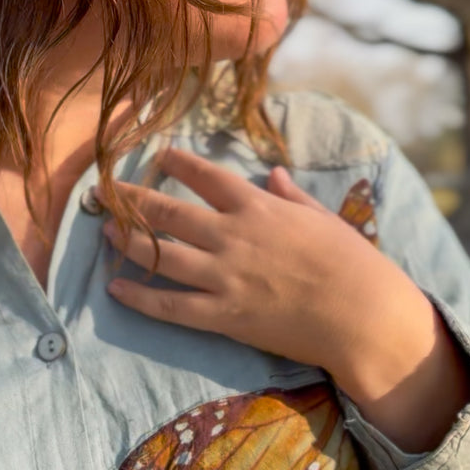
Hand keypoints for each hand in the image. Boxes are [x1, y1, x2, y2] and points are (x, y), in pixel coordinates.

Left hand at [102, 147, 469, 469]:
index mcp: (258, 208)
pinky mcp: (222, 314)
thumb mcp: (323, 217)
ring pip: (160, 254)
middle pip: (169, 211)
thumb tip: (273, 174)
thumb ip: (291, 195)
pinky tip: (115, 287)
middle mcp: (232, 235)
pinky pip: (170, 305)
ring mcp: (223, 276)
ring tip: (107, 232)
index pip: (207, 176)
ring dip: (129, 241)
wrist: (361, 314)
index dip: (178, 163)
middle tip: (107, 191)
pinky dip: (139, 296)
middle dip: (134, 198)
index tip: (158, 154)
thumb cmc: (351, 262)